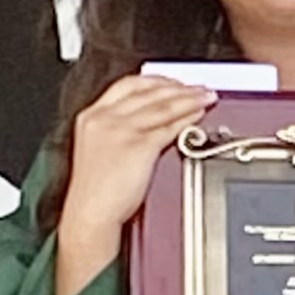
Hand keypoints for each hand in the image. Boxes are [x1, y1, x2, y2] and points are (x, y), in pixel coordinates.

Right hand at [56, 73, 214, 270]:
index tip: (172, 81)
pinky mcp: (138, 146)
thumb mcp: (96, 149)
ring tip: (205, 96)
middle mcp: (105, 118)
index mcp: (92, 116)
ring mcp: (122, 130)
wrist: (89, 213)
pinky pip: (168, 127)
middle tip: (198, 86)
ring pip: (162, 106)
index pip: (127, 85)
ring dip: (188, 99)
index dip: (155, 80)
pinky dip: (186, 118)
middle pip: (148, 92)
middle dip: (178, 87)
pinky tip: (197, 115)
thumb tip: (143, 122)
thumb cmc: (94, 191)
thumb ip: (114, 130)